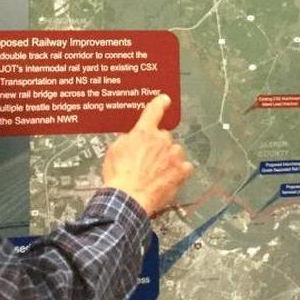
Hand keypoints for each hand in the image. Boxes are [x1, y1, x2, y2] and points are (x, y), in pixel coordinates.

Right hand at [101, 94, 192, 216]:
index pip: (154, 110)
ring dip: (168, 159)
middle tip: (147, 161)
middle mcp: (162, 140)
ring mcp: (174, 155)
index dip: (160, 103)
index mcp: (144, 132)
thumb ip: (128, 139)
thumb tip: (132, 137)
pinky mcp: (181, 171)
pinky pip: (185, 166)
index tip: (165, 100)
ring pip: (175, 151)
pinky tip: (168, 178)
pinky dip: (179, 171)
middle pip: (164, 136)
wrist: (128, 198)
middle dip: (158, 146)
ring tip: (156, 173)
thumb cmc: (119, 177)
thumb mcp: (114, 150)